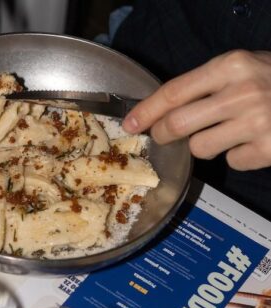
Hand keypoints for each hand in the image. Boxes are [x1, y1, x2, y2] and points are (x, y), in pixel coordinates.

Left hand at [122, 50, 270, 170]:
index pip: (173, 92)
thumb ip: (206, 84)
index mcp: (231, 66)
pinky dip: (237, 155)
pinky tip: (252, 141)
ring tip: (227, 131)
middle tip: (165, 135)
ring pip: (199, 148)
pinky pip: (231, 162)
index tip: (129, 124)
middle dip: (162, 134)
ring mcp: (257, 123)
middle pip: (177, 125)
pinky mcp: (268, 149)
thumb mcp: (243, 68)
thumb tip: (159, 110)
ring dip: (204, 145)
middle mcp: (242, 93)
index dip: (145, 112)